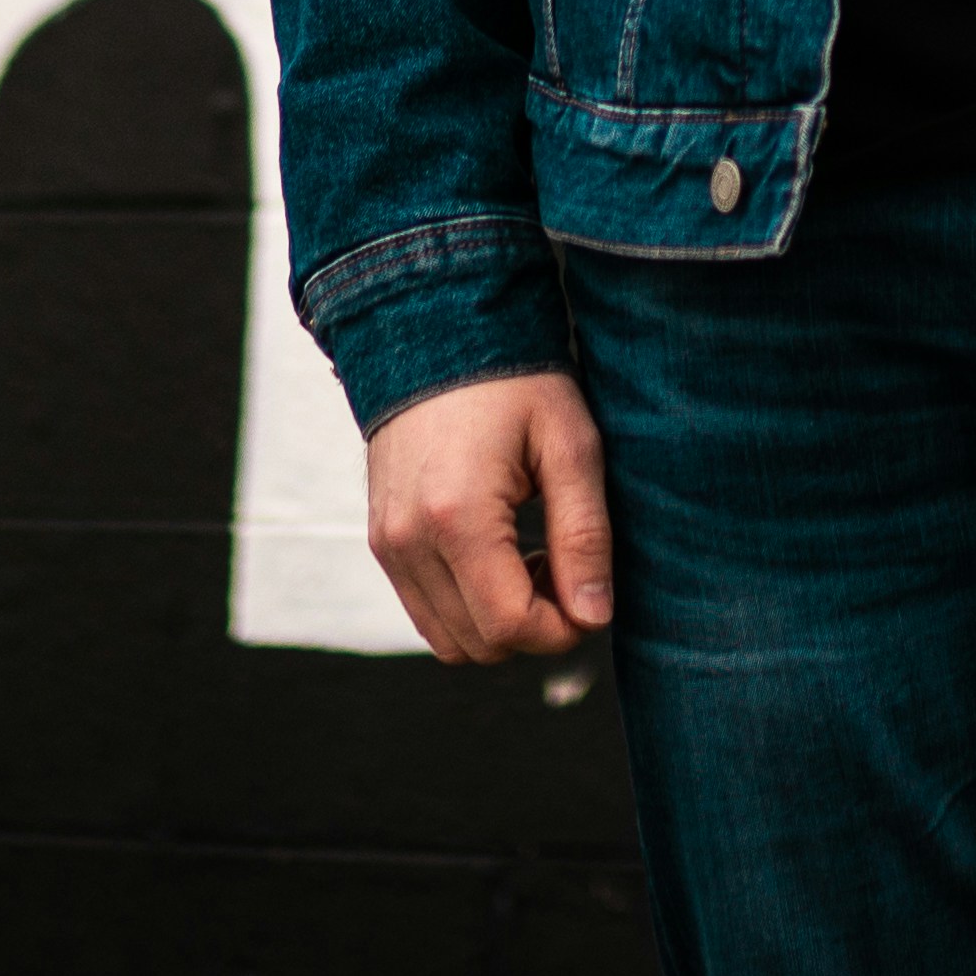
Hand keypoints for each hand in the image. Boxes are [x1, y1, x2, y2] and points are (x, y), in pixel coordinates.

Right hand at [364, 368, 616, 669]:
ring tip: (535, 560)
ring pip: (448, 639)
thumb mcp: (570, 446)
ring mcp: (387, 544)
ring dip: (499, 622)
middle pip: (478, 645)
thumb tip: (594, 617)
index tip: (592, 597)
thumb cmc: (513, 381)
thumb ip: (585, 536)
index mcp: (457, 518)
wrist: (435, 330)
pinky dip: (469, 606)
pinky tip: (502, 555)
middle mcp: (408, 541)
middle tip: (567, 570)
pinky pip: (425, 610)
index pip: (509, 626)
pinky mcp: (381, 540)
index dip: (563, 631)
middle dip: (534, 629)